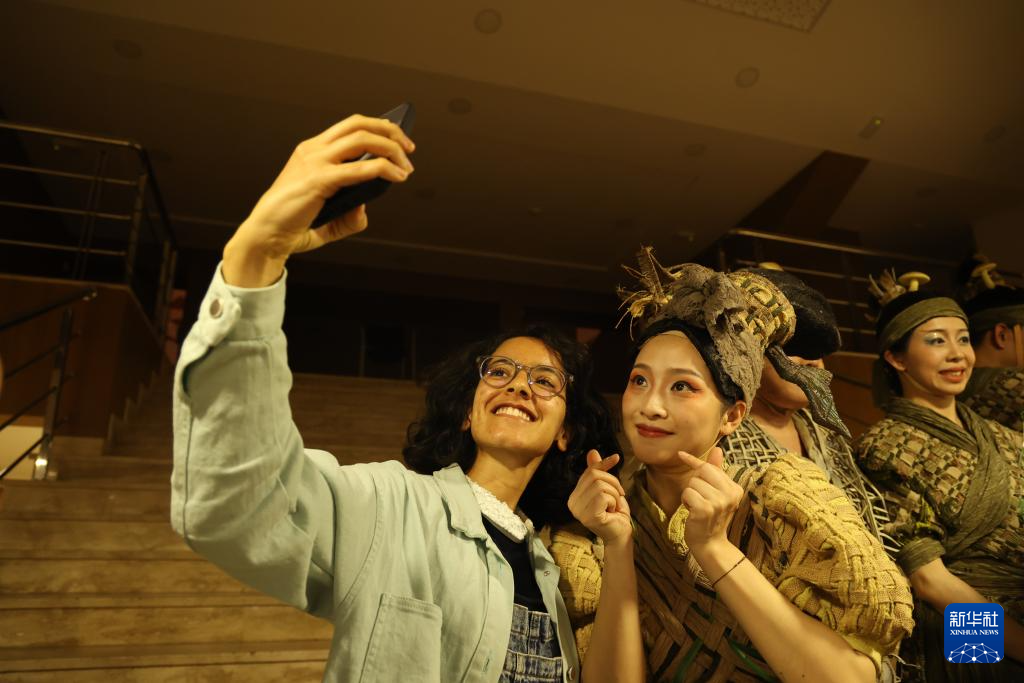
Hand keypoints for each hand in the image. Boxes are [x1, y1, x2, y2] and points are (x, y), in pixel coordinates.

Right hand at [223, 114, 415, 286]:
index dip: (377, 127)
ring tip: (406, 166)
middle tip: (409, 149)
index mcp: (312, 151)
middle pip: (359, 126)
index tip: (398, 137)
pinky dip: (383, 169)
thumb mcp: (329, 217)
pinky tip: (397, 177)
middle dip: (391, 132)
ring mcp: (315, 162)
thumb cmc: (293, 225)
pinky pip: (359, 168)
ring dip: (391, 149)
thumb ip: (349, 213)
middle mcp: (313, 150)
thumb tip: (366, 206)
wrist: (266, 236)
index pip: (349, 126)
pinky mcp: (319, 180)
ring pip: (362, 140)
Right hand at [568, 450, 631, 547]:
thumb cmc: (615, 513)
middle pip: (595, 476)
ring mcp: (578, 511)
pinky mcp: (589, 516)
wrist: (621, 535)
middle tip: (618, 497)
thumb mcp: (608, 488)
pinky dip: (614, 502)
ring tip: (613, 506)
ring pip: (601, 485)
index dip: (603, 464)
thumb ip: (598, 472)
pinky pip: (604, 496)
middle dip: (613, 483)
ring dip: (614, 494)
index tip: (616, 458)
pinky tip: (612, 512)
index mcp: (574, 496)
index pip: (588, 472)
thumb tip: (593, 451)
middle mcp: (572, 503)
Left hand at [679, 447, 743, 552]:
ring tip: (697, 506)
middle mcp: (730, 494)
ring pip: (692, 483)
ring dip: (689, 494)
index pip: (711, 467)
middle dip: (694, 483)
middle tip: (699, 498)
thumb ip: (716, 471)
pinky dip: (685, 501)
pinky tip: (692, 511)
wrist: (710, 543)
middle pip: (701, 472)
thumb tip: (717, 449)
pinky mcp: (705, 509)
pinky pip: (687, 493)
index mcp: (735, 488)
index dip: (694, 461)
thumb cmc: (711, 515)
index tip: (680, 454)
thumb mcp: (716, 492)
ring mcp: (719, 502)